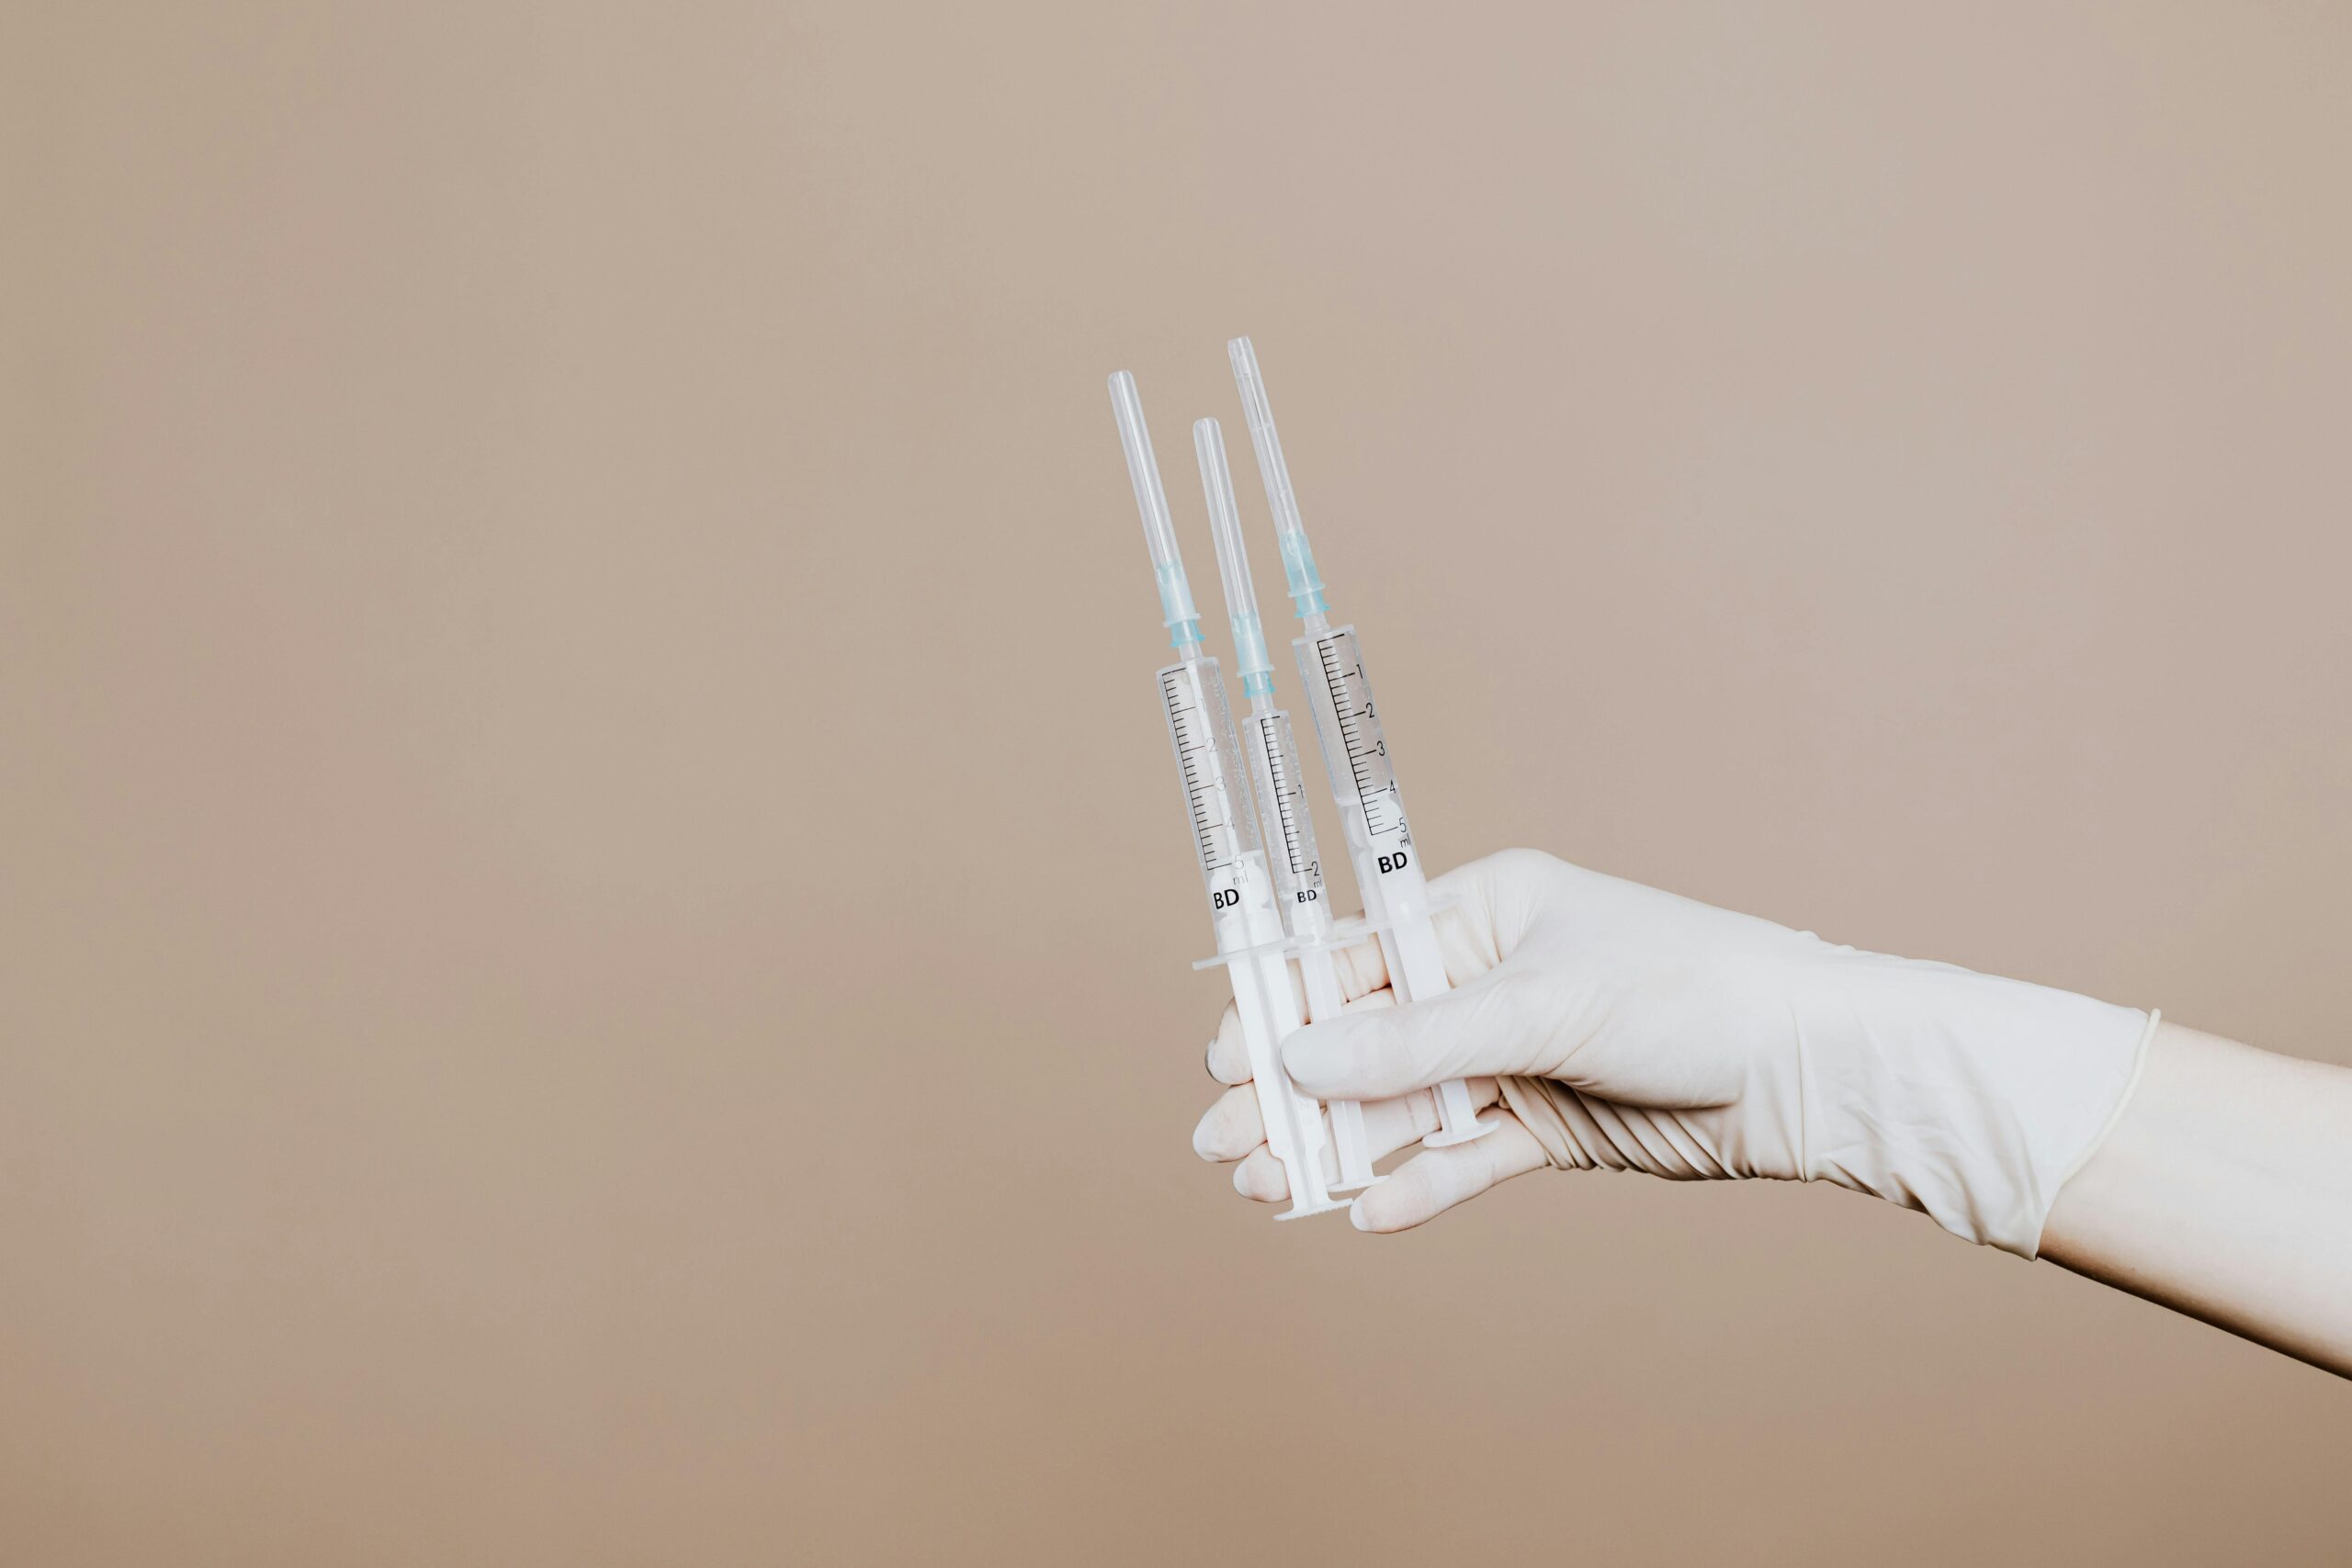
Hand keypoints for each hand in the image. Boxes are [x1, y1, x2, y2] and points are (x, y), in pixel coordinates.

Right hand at [1193, 849, 2153, 1252]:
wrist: (1807, 1069)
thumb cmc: (1685, 992)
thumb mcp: (1539, 1006)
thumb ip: (1415, 1038)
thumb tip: (1298, 1058)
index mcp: (1479, 913)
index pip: (1353, 955)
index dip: (1283, 1008)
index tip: (1223, 1058)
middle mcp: (1486, 982)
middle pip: (1363, 1040)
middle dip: (1292, 1092)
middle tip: (1224, 1143)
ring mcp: (1513, 1058)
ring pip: (1400, 1106)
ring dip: (1337, 1146)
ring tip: (1269, 1187)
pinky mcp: (1544, 1129)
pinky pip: (1458, 1159)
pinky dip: (1414, 1184)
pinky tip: (1367, 1213)